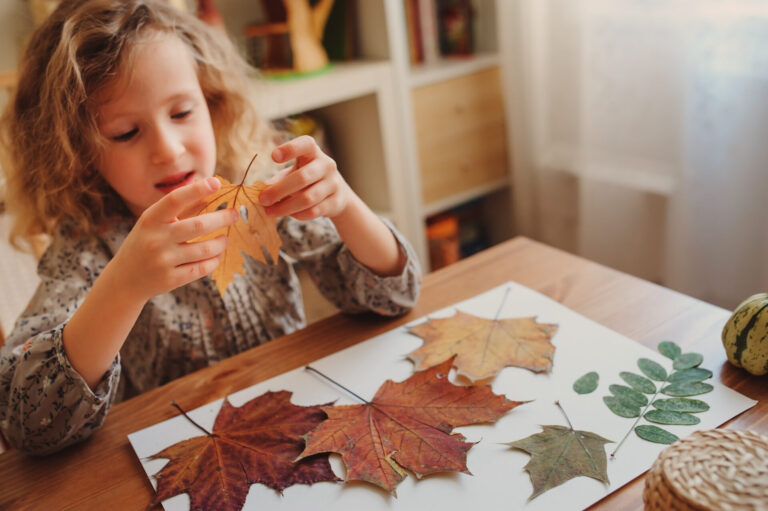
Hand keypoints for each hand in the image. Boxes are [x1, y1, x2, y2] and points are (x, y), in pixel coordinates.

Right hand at [110, 177, 238, 301]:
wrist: (124, 279)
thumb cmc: (146, 242)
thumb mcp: (153, 223)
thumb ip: (177, 208)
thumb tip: (209, 187)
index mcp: (150, 220)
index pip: (175, 199)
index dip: (196, 190)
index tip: (216, 183)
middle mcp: (156, 239)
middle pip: (198, 226)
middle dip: (222, 218)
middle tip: (234, 214)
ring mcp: (163, 261)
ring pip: (205, 249)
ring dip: (221, 242)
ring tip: (225, 238)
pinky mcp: (171, 279)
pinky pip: (202, 268)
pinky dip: (214, 260)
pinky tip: (216, 255)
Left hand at [259, 135, 351, 219]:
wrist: (337, 193)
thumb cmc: (308, 178)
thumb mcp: (294, 172)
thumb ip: (278, 180)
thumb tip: (260, 191)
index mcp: (313, 152)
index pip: (306, 144)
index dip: (290, 149)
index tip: (274, 157)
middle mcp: (326, 165)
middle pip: (302, 177)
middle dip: (279, 190)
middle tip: (262, 199)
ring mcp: (333, 184)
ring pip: (308, 198)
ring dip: (285, 207)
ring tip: (270, 211)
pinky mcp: (335, 202)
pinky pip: (314, 211)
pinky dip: (297, 214)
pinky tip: (288, 214)